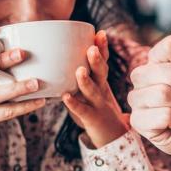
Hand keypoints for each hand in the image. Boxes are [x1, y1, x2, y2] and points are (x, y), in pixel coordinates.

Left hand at [62, 30, 128, 148]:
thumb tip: (58, 56)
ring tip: (79, 70)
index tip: (100, 33)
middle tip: (92, 47)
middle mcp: (101, 91)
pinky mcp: (92, 119)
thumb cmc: (96, 110)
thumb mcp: (91, 91)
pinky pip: (82, 110)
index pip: (103, 62)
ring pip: (93, 91)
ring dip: (86, 81)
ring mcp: (98, 105)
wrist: (113, 137)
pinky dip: (74, 104)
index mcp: (101, 82)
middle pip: (101, 74)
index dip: (103, 48)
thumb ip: (81, 76)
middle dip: (98, 60)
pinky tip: (65, 97)